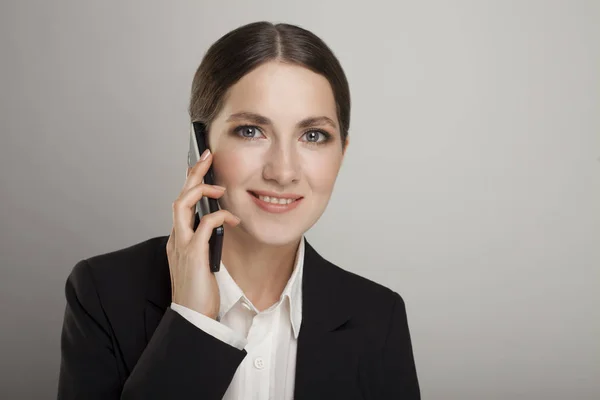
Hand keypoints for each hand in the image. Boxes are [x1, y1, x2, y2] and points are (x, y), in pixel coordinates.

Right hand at [166, 149, 239, 318]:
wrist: (192, 317)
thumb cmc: (200, 292)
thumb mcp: (203, 261)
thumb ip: (206, 242)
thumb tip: (219, 224)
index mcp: (179, 239)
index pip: (182, 203)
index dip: (191, 182)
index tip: (202, 165)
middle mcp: (176, 238)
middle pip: (179, 196)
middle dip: (193, 173)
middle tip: (207, 156)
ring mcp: (182, 244)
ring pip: (183, 204)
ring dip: (201, 190)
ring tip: (219, 187)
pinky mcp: (193, 253)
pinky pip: (205, 225)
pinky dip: (219, 216)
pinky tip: (232, 219)